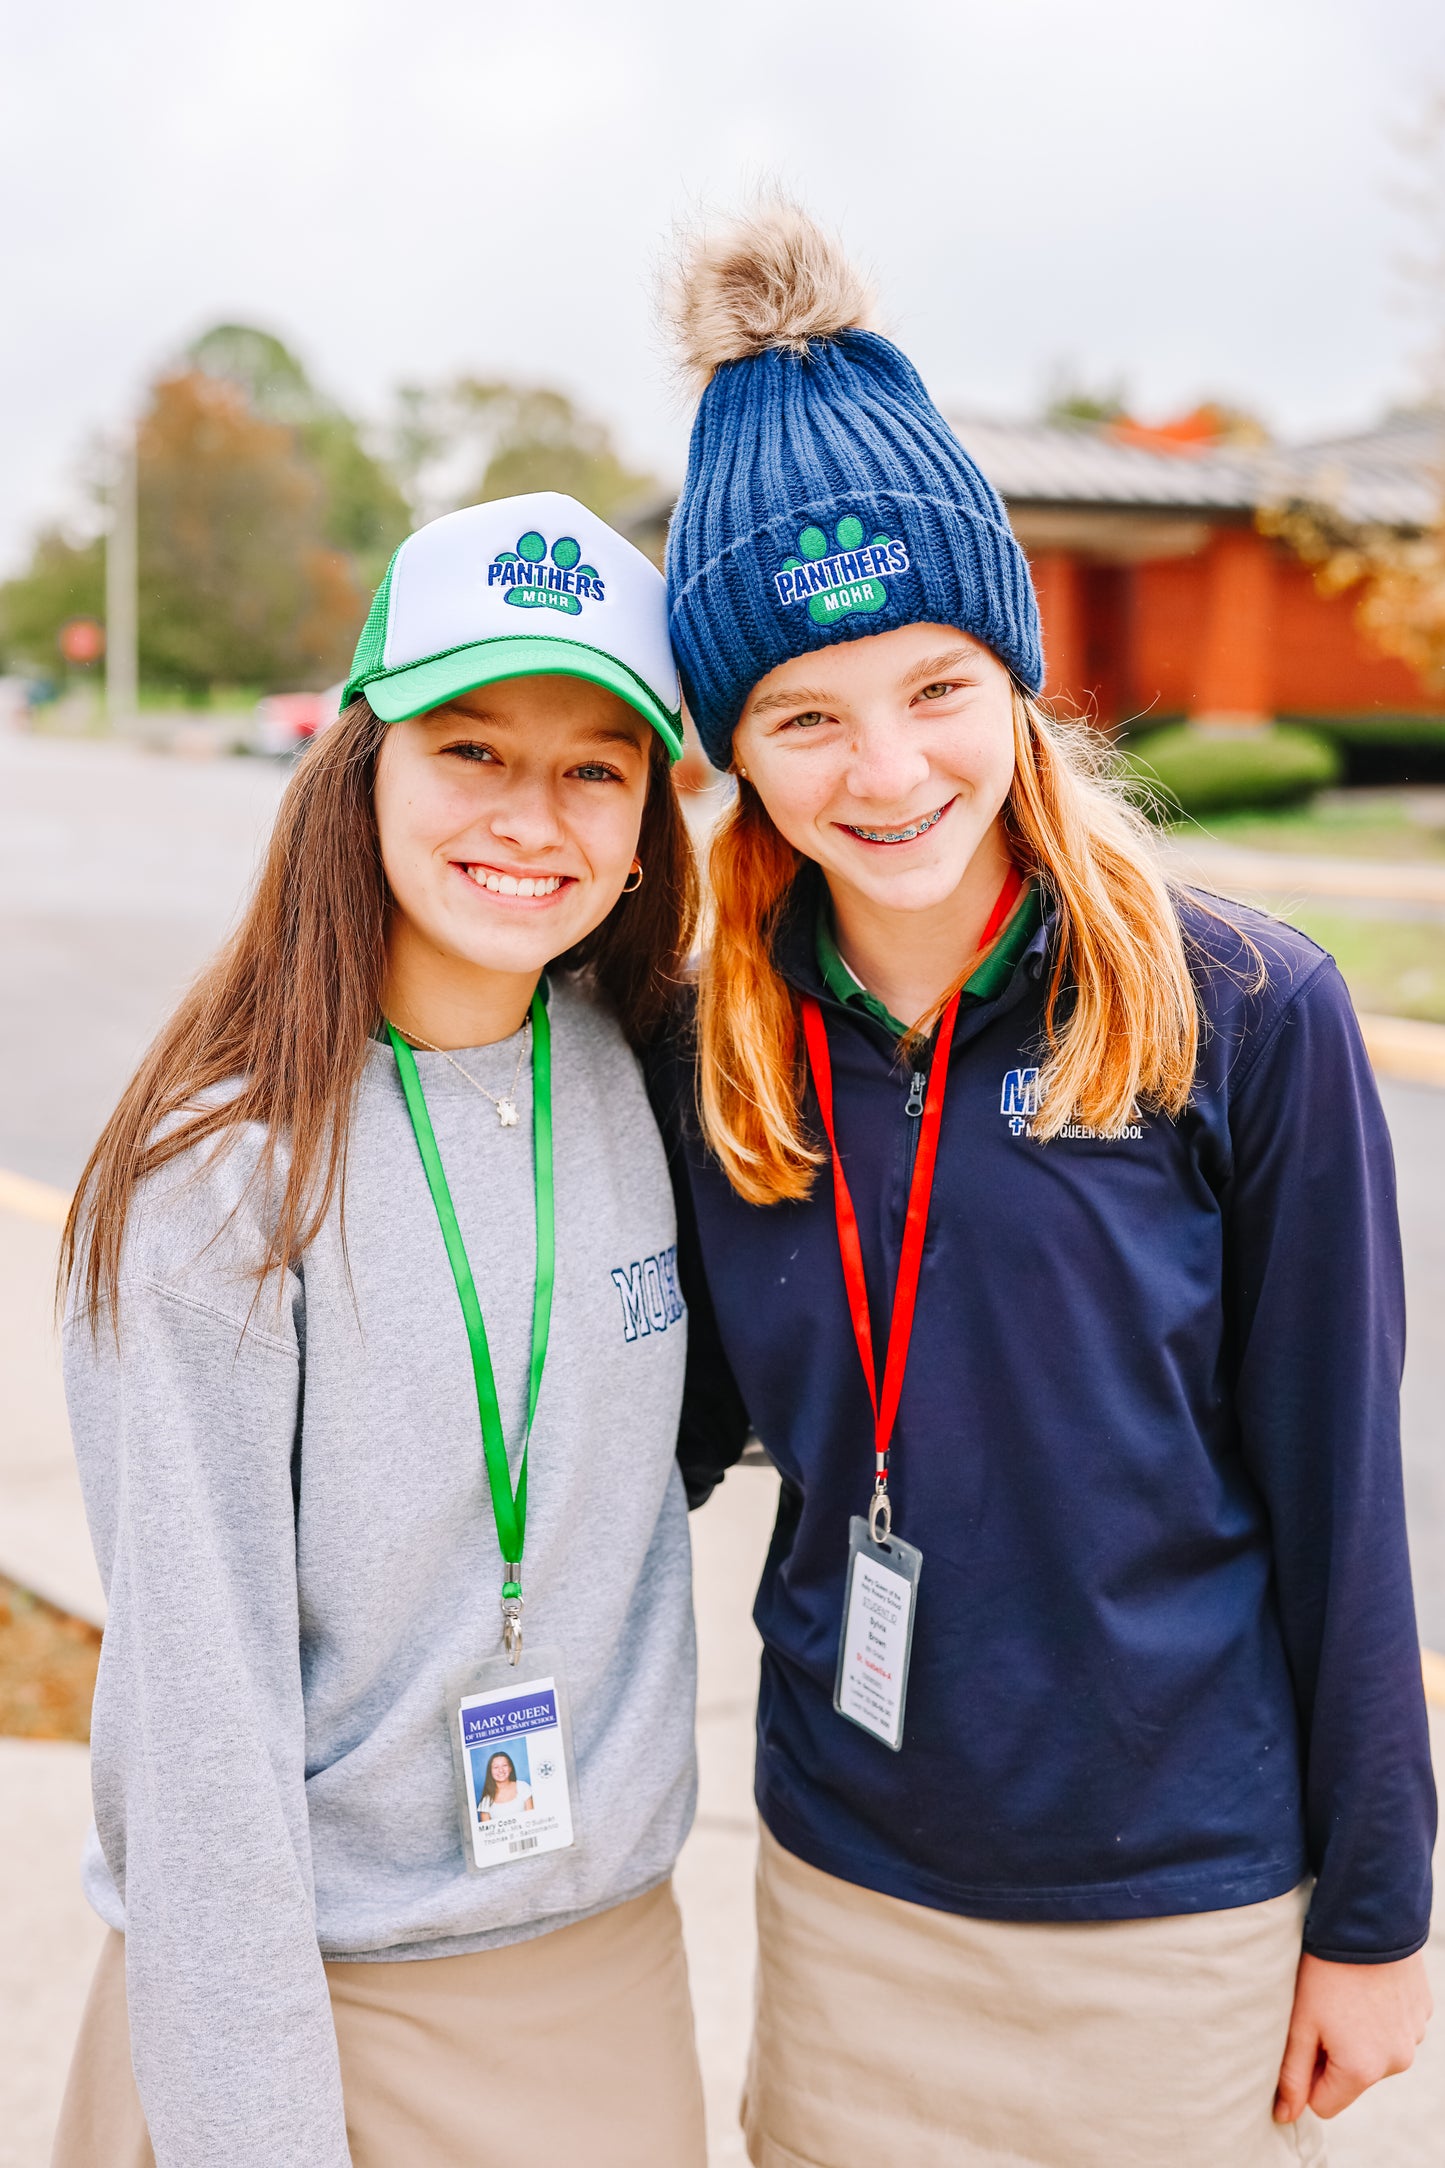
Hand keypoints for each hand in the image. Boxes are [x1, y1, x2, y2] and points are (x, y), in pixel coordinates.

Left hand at [1275, 1949, 1431, 2122]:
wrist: (1367, 1917)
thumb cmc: (1324, 1969)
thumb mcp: (1299, 2021)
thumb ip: (1291, 2074)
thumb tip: (1285, 2117)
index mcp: (1363, 2070)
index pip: (1324, 2104)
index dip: (1306, 2075)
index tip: (1301, 2039)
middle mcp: (1396, 2062)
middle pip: (1350, 2078)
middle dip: (1332, 2054)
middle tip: (1320, 2010)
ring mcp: (1414, 2037)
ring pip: (1373, 2054)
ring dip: (1356, 2035)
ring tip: (1343, 1994)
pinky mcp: (1422, 2013)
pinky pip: (1393, 2030)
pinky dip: (1377, 2016)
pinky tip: (1365, 1985)